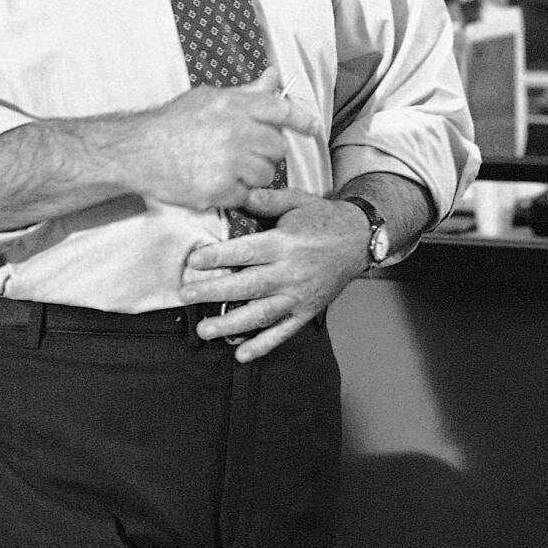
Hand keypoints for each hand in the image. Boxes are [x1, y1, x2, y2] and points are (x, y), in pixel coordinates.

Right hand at [130, 68, 320, 212]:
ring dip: (251, 175)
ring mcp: (227, 163)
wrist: (136, 151)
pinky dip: (234, 193)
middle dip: (266, 153)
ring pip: (264, 175)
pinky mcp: (217, 190)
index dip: (301, 119)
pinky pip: (244, 195)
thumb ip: (246, 92)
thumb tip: (274, 76)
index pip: (281, 109)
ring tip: (225, 168)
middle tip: (245, 152)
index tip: (312, 127)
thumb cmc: (172, 123)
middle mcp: (234, 132)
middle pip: (277, 148)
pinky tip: (214, 182)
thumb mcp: (209, 99)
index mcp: (233, 105)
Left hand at [178, 188, 369, 361]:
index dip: (219, 257)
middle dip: (215, 292)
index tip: (194, 262)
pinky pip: (283, 332)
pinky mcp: (306, 311)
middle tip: (187, 297)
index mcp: (286, 243)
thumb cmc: (324, 218)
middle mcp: (291, 273)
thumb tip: (237, 192)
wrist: (360, 240)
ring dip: (232, 325)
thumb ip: (267, 199)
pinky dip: (263, 345)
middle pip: (248, 285)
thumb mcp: (298, 200)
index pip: (247, 251)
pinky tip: (240, 355)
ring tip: (205, 330)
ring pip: (262, 314)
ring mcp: (299, 296)